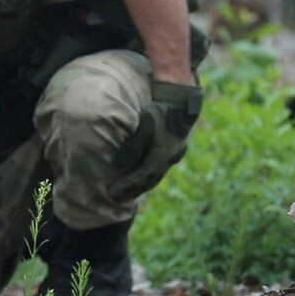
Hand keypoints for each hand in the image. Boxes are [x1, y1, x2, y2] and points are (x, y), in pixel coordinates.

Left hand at [109, 80, 203, 201]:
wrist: (183, 98)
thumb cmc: (161, 110)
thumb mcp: (144, 127)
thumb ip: (131, 148)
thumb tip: (118, 166)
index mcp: (160, 157)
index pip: (140, 178)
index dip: (126, 187)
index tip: (112, 193)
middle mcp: (169, 159)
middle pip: (148, 180)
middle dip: (132, 190)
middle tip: (117, 197)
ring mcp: (174, 154)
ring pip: (156, 174)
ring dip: (142, 184)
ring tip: (129, 190)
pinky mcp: (176, 147)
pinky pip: (161, 166)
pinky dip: (150, 173)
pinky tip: (144, 173)